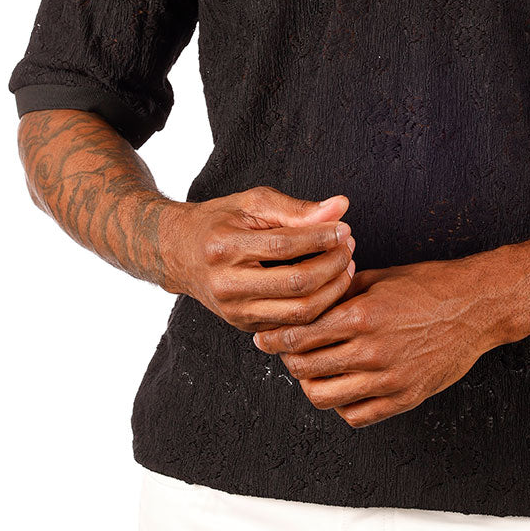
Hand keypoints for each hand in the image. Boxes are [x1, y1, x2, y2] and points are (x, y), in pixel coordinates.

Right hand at [163, 185, 356, 332]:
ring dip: (332, 290)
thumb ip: (296, 208)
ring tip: (345, 266)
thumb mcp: (253, 203)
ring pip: (299, 313)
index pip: (284, 247)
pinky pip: (293, 325)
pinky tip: (330, 286)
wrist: (180, 253)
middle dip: (332, 265)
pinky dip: (319, 308)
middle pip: (296, 285)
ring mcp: (235, 312)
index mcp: (224, 248)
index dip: (320, 238)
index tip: (343, 228)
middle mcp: (227, 285)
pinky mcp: (245, 326)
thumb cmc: (220, 221)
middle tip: (349, 247)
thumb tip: (340, 207)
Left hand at [254, 258, 489, 427]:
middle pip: (306, 367)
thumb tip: (307, 304)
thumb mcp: (379, 278)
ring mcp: (388, 379)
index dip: (276, 337)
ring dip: (310, 385)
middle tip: (286, 353)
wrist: (475, 307)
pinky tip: (342, 389)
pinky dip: (341, 406)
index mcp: (362, 316)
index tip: (264, 338)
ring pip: (325, 397)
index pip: (301, 334)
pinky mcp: (404, 398)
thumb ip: (341, 293)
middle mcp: (372, 351)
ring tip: (312, 373)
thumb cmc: (428, 286)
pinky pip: (357, 416)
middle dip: (289, 360)